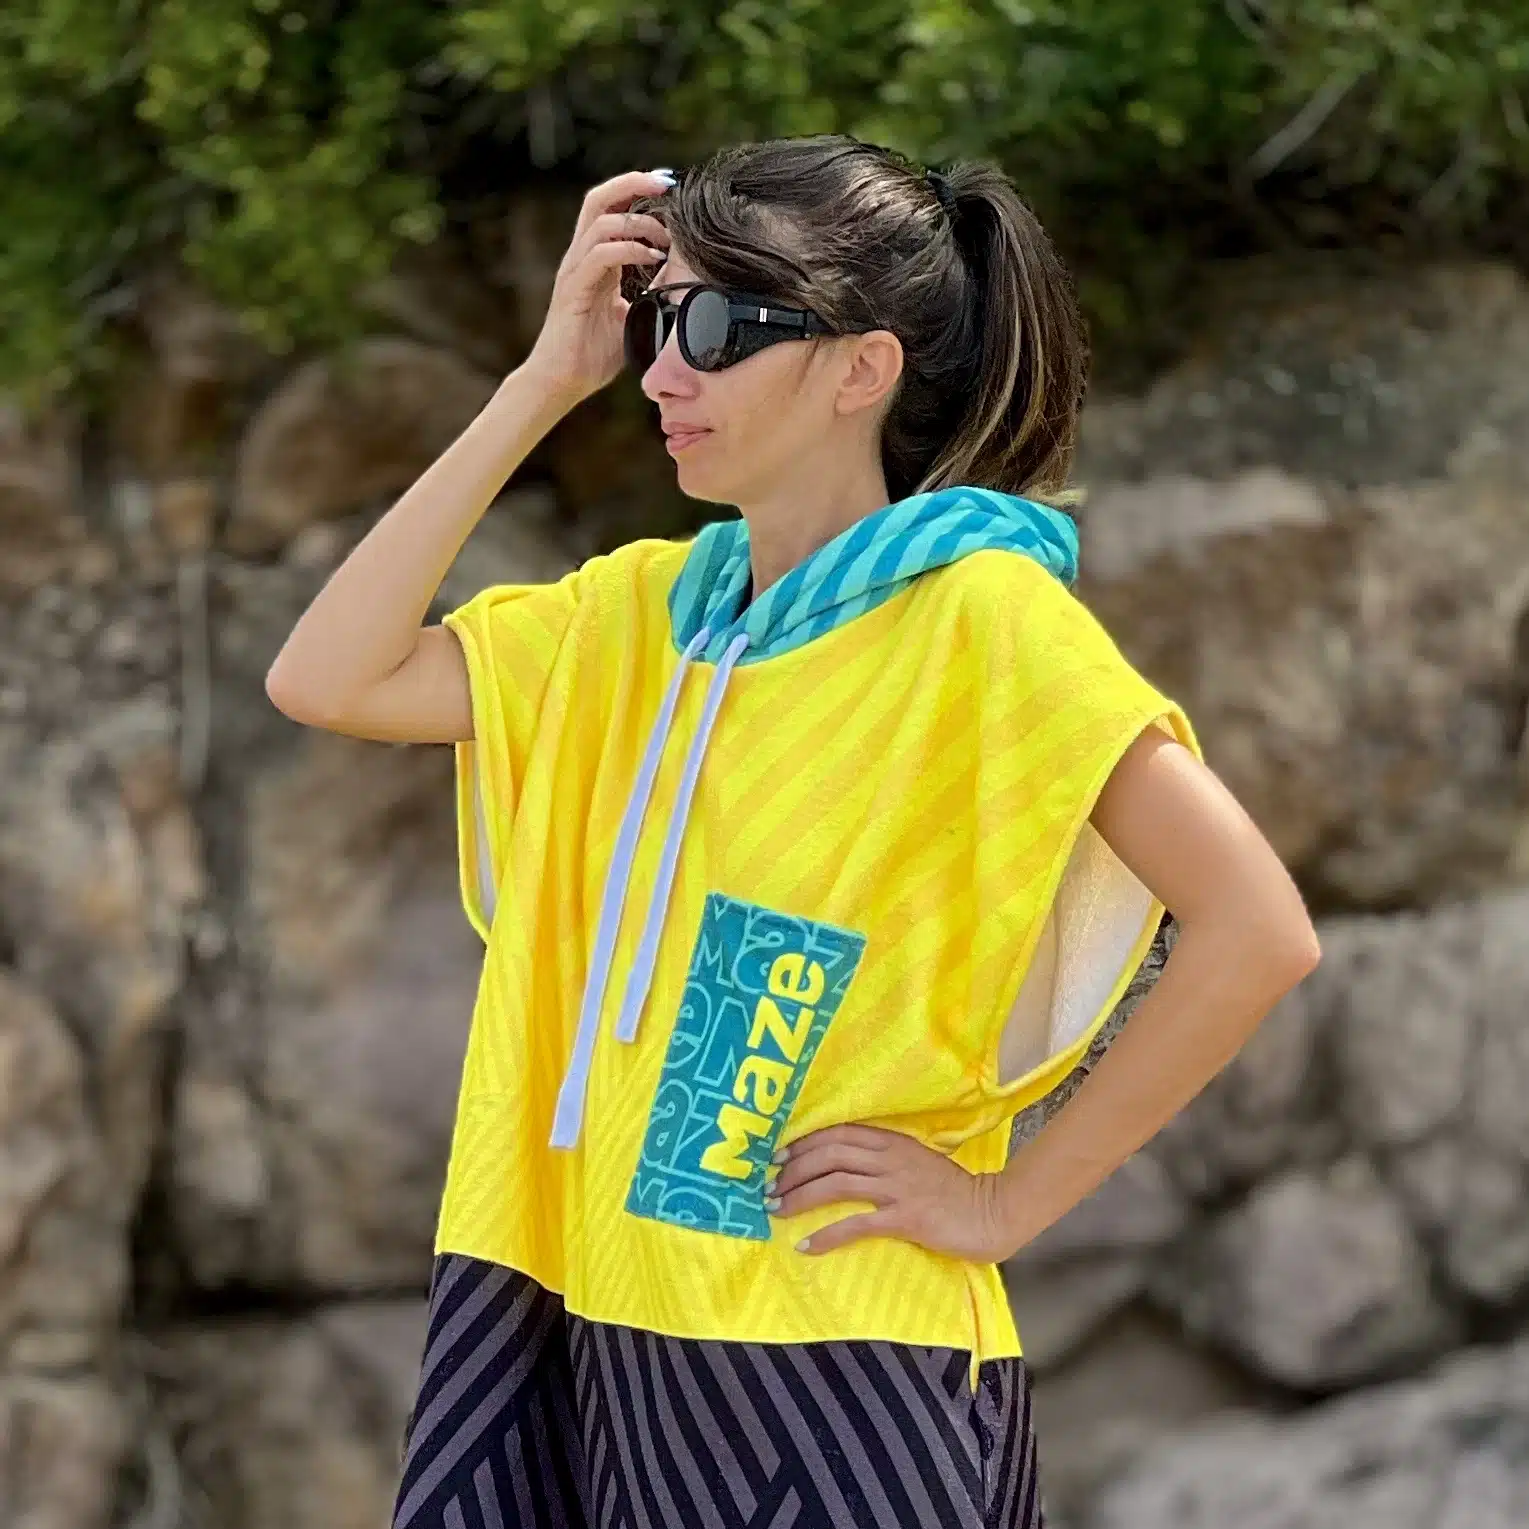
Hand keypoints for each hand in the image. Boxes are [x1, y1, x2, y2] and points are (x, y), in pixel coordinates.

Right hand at [523, 168, 672, 405]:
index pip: (610, 208)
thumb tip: (680, 286)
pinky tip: (651, 258)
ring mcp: (574, 271)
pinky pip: (600, 255)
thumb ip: (649, 296)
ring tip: (664, 240)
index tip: (669, 188)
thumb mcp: (631, 318)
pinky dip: (629, 249)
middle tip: (667, 185)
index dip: (636, 190)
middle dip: (634, 184)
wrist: (561, 382)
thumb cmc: (592, 354)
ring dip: (638, 223)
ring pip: (601, 222)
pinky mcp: (573, 289)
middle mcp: (581, 258)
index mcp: (594, 260)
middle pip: (599, 199)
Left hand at [766, 1123, 1013, 1261]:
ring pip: (836, 1183)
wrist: (990, 1212)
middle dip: (794, 1169)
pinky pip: (857, 1224)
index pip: (838, 1133)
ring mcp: (897, 1187)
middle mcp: (890, 1158)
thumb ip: (884, 1158)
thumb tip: (843, 1164)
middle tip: (768, 1186)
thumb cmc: (952, 1190)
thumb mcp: (915, 1161)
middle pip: (830, 1154)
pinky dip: (826, 1235)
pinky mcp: (905, 1218)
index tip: (778, 1156)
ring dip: (800, 1195)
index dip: (804, 1143)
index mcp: (892, 1142)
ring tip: (776, 1210)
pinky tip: (806, 1246)